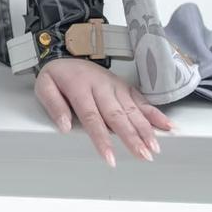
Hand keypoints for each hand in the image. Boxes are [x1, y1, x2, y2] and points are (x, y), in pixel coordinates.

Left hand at [34, 55, 176, 166]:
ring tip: (154, 147)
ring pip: (133, 110)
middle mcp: (102, 87)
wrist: (67, 54)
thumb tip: (64, 127)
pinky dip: (155, 114)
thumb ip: (53, 105)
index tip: (110, 158)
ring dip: (146, 129)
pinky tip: (166, 126)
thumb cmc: (58, 76)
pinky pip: (142, 100)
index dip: (102, 139)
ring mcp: (116, 86)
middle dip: (132, 137)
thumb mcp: (44, 86)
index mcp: (80, 88)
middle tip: (143, 155)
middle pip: (118, 116)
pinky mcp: (125, 87)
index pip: (93, 118)